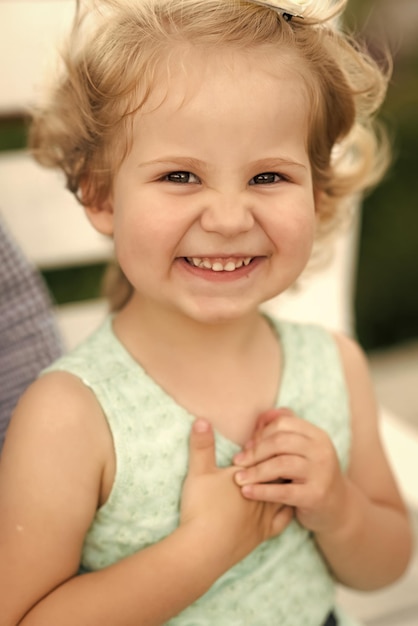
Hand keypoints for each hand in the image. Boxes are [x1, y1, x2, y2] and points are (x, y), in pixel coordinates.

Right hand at [181, 419, 292, 568]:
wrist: (204, 549)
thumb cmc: (201, 508)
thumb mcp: (198, 472)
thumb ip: (202, 445)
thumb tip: (202, 419)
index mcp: (249, 475)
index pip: (265, 455)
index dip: (268, 445)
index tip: (270, 436)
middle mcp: (262, 493)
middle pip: (278, 472)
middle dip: (280, 462)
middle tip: (283, 453)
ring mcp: (264, 515)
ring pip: (283, 493)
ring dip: (285, 484)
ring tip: (288, 475)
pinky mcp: (263, 535)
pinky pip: (284, 519)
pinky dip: (288, 510)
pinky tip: (287, 506)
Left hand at [233, 408, 349, 533]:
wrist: (338, 508)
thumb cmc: (311, 475)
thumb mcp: (303, 450)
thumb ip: (284, 431)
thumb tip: (261, 417)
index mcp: (317, 435)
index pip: (283, 424)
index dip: (261, 433)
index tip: (247, 446)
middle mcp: (322, 450)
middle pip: (280, 442)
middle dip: (255, 451)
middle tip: (238, 462)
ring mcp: (321, 473)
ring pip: (281, 465)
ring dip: (255, 471)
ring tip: (238, 478)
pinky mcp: (316, 495)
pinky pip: (283, 491)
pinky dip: (262, 491)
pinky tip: (247, 492)